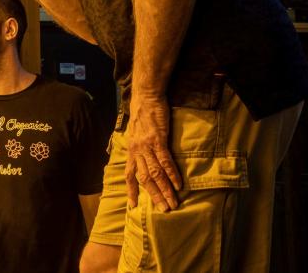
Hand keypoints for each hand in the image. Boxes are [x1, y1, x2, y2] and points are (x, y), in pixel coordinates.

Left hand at [124, 95, 181, 211]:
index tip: (133, 205)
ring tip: (173, 202)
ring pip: (155, 173)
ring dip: (165, 189)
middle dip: (154, 195)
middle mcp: (136, 151)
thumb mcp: (135, 133)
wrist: (146, 97)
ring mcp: (147, 146)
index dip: (131, 190)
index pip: (129, 174)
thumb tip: (140, 158)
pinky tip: (178, 184)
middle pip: (144, 178)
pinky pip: (165, 160)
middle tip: (163, 210)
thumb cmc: (142, 115)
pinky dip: (172, 174)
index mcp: (131, 150)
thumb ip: (137, 147)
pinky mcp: (158, 140)